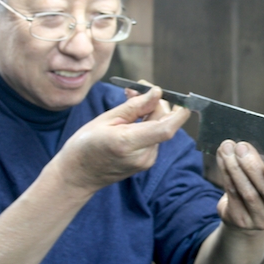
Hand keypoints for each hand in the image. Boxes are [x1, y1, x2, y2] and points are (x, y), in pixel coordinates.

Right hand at [54, 87, 190, 193]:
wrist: (78, 175)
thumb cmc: (86, 145)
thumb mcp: (106, 119)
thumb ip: (135, 106)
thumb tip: (157, 93)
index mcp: (129, 143)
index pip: (165, 129)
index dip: (179, 114)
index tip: (185, 99)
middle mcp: (143, 155)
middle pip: (164, 124)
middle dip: (157, 103)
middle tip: (139, 88)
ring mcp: (146, 161)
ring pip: (160, 129)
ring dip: (151, 113)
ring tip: (131, 100)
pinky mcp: (147, 162)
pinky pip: (154, 137)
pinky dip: (148, 124)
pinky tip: (133, 118)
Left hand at [215, 140, 263, 231]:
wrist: (250, 214)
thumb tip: (249, 147)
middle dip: (252, 166)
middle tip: (242, 147)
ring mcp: (260, 221)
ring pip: (247, 192)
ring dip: (235, 168)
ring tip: (227, 149)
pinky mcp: (241, 221)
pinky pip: (233, 195)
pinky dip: (226, 174)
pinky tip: (222, 159)